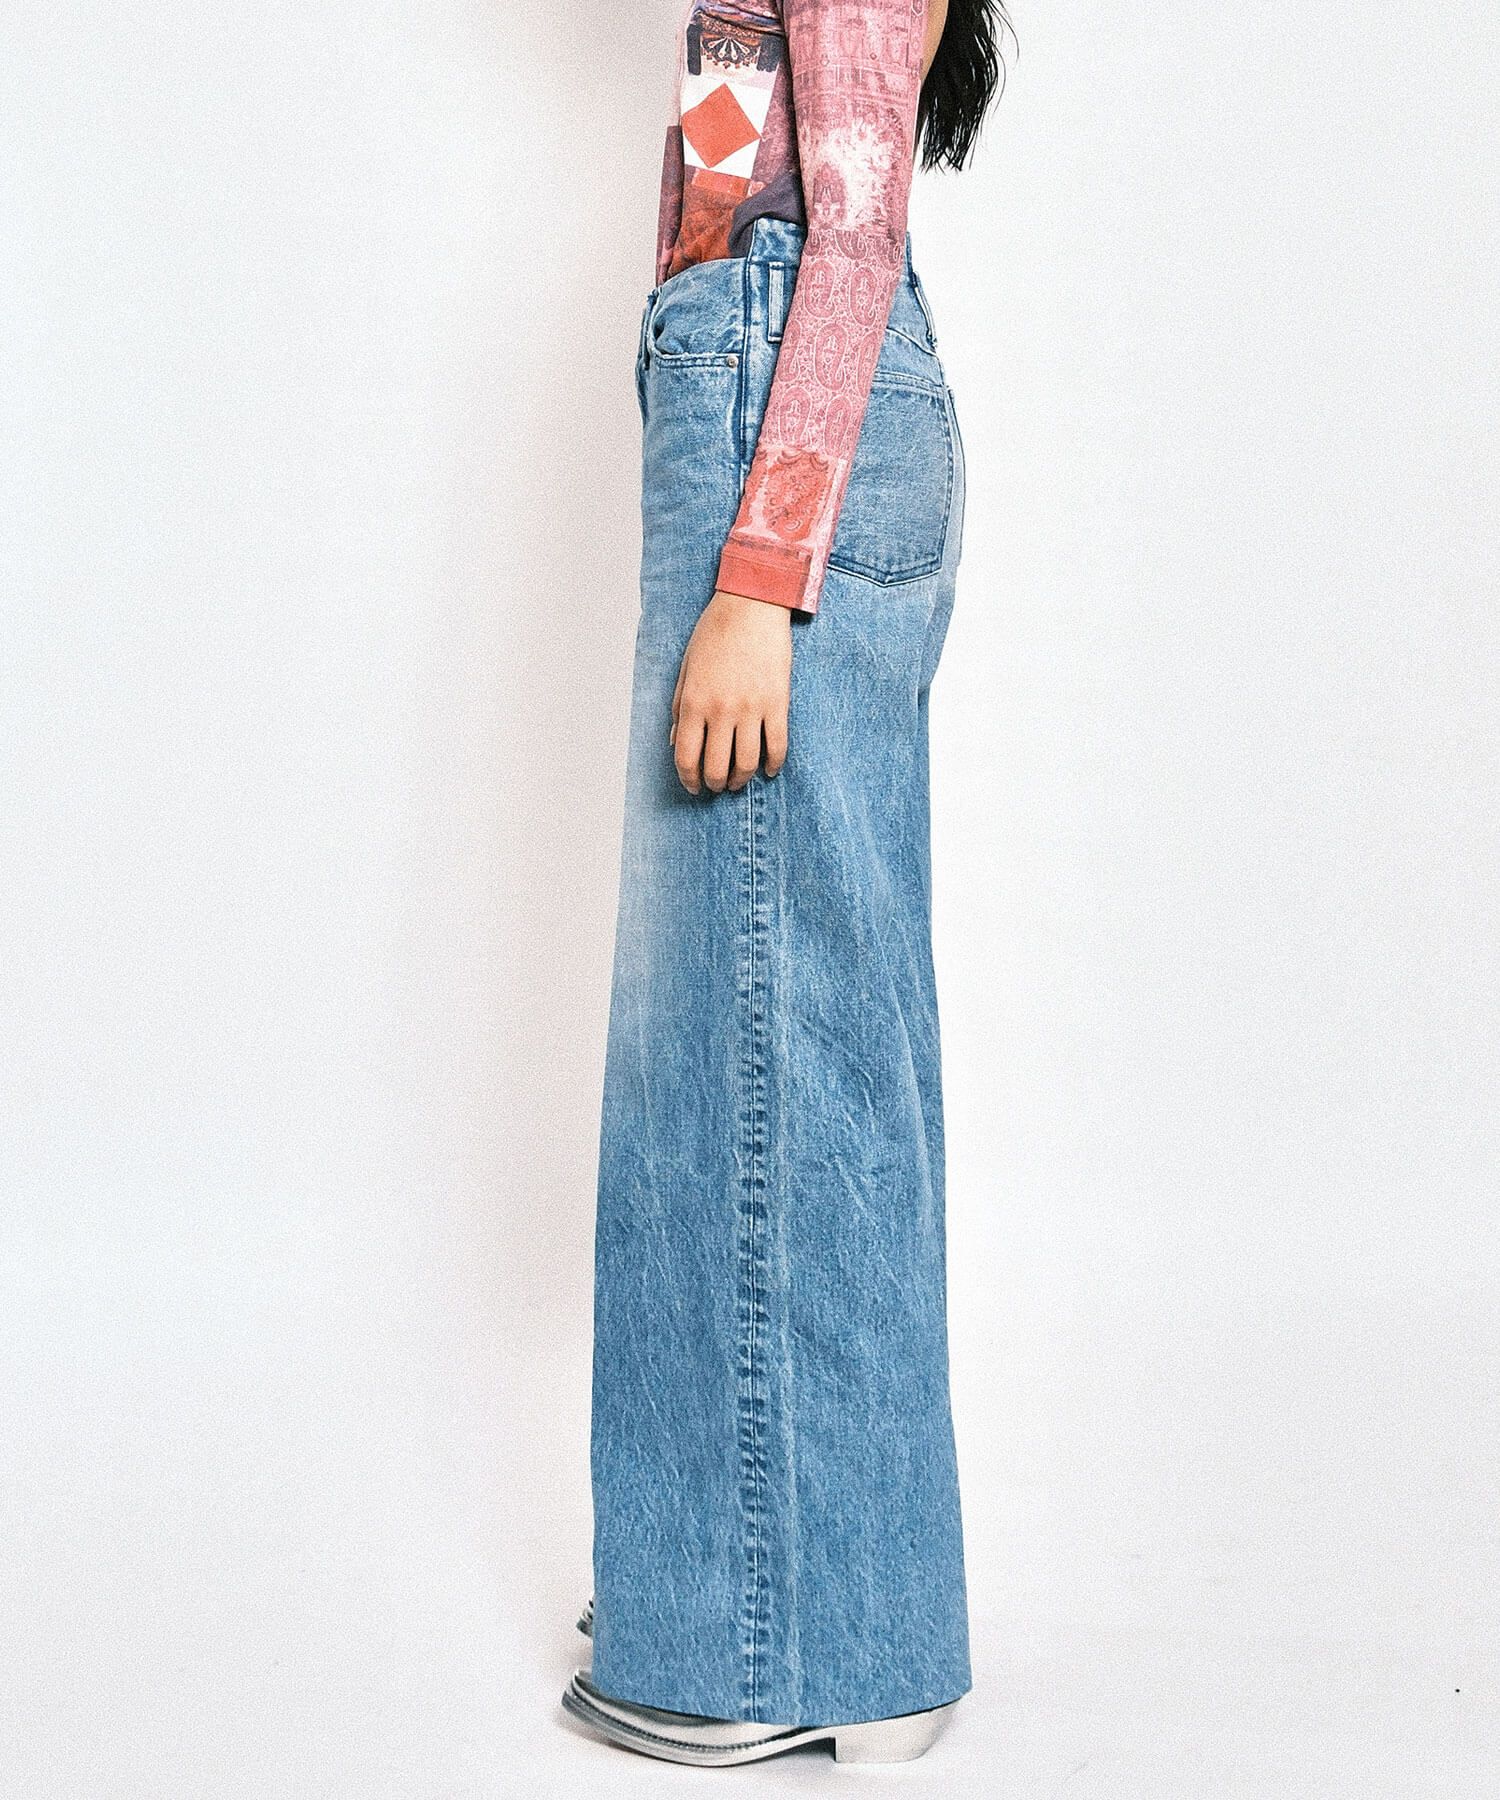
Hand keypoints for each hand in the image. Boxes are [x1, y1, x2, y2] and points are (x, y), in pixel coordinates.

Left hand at [670, 590, 791, 794]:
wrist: (751, 605)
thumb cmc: (715, 633)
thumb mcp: (687, 669)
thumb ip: (680, 708)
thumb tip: (675, 743)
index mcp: (694, 702)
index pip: (686, 757)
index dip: (689, 779)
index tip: (693, 787)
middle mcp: (720, 711)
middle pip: (716, 766)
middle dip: (715, 784)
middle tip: (717, 786)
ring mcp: (751, 709)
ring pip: (747, 763)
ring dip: (741, 779)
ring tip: (738, 781)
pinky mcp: (777, 704)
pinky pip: (777, 746)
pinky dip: (773, 765)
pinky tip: (769, 771)